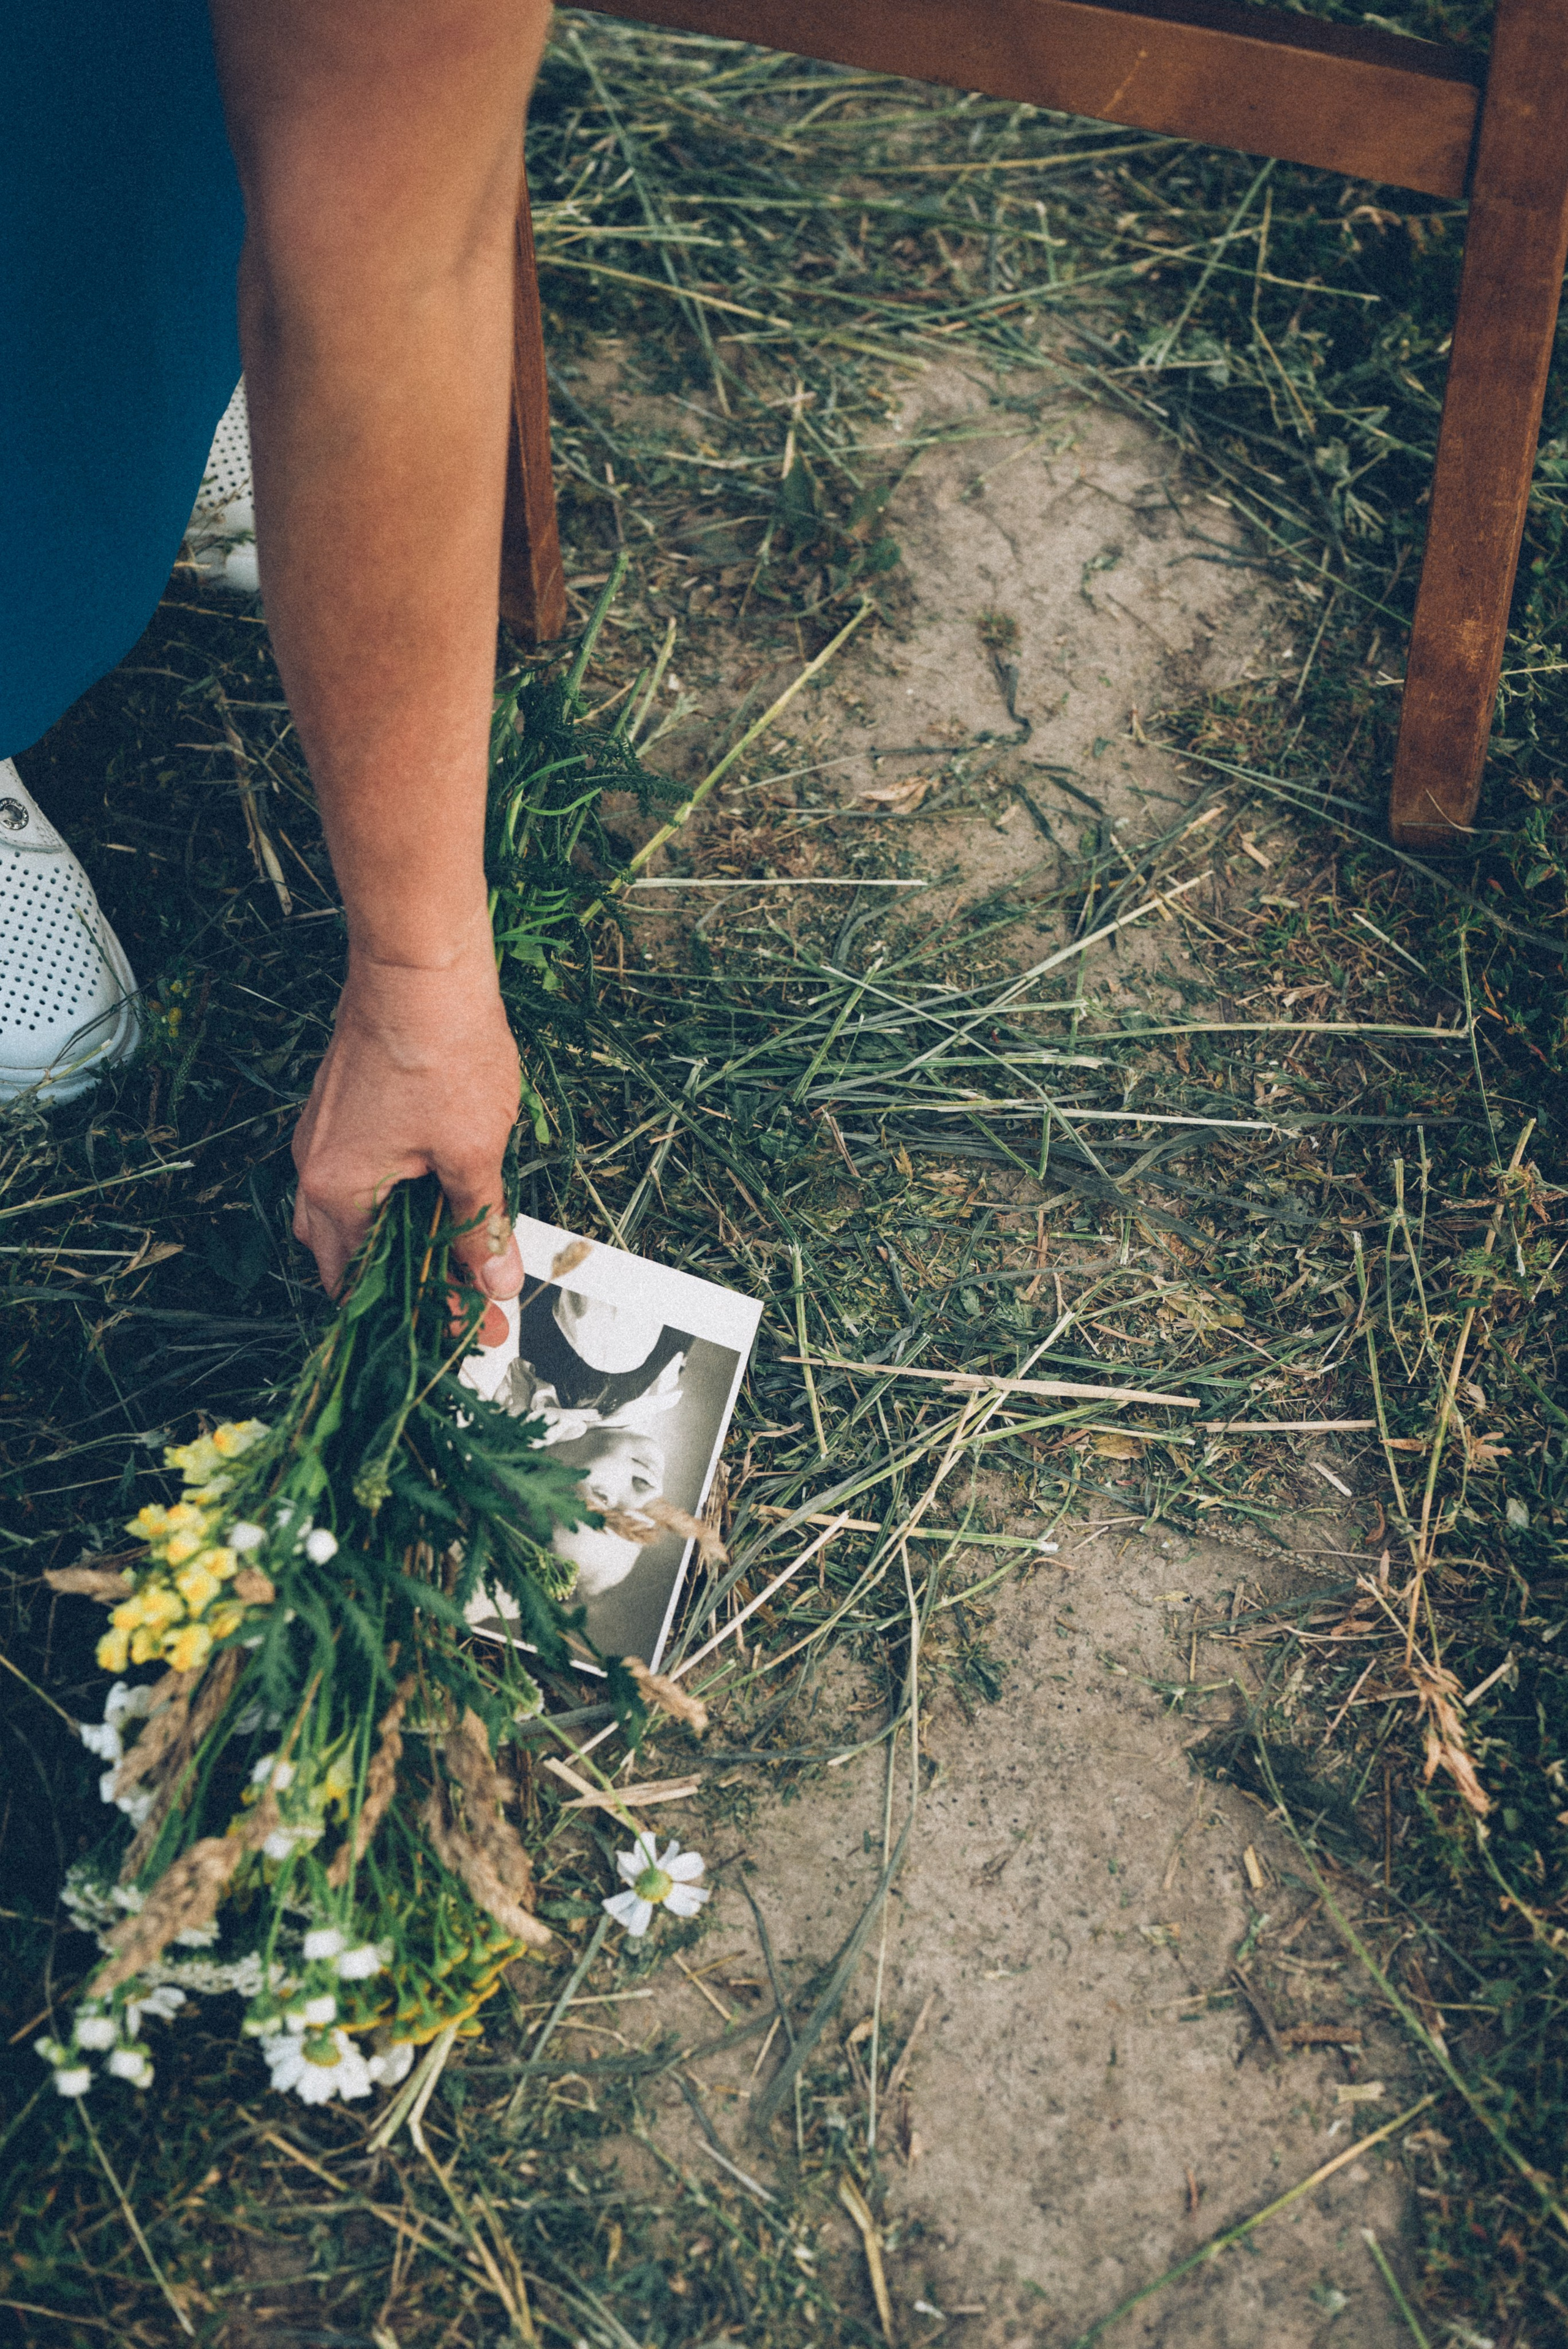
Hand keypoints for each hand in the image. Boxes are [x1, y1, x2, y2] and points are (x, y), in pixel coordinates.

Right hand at [291, 936, 524, 1312]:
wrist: (419, 961)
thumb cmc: (439, 1044)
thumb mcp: (472, 1152)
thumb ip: (479, 1224)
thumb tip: (494, 1281)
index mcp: (335, 1190)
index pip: (370, 1286)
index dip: (427, 1317)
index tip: (474, 1333)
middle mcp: (315, 1168)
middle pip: (352, 1261)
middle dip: (413, 1294)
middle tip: (471, 1313)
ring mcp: (325, 1137)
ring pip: (355, 1220)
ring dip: (404, 1249)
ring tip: (458, 1268)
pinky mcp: (345, 1111)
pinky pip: (362, 1180)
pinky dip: (399, 1205)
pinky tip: (439, 1207)